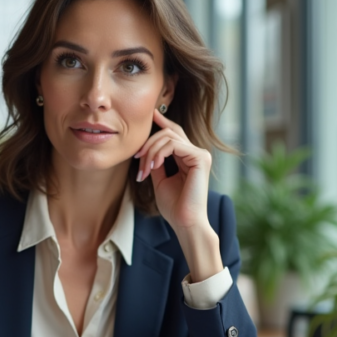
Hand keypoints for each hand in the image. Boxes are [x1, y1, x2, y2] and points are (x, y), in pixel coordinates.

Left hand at [134, 108, 223, 280]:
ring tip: (144, 169)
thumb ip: (156, 163)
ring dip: (150, 151)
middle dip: (148, 143)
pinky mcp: (200, 158)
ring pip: (169, 137)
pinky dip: (159, 154)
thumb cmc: (174, 206)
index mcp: (189, 158)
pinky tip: (154, 167)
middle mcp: (196, 154)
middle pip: (169, 133)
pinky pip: (173, 145)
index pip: (175, 133)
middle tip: (137, 158)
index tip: (149, 115)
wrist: (184, 222)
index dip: (162, 122)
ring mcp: (200, 154)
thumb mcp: (160, 180)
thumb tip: (145, 149)